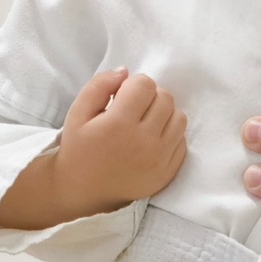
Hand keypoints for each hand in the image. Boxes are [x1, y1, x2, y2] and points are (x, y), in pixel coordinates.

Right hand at [0, 69, 186, 228]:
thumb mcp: (77, 112)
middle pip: (165, 98)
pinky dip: (170, 135)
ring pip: (179, 117)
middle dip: (150, 97)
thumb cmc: (79, 148)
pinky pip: (182, 140)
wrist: (83, 190)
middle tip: (133, 110)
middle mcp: (143, 141)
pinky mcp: (168, 172)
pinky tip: (151, 140)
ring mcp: (159, 158)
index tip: (122, 97)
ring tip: (144, 123)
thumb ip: (99, 85)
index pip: (145, 85)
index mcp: (118, 124)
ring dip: (164, 114)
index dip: (134, 85)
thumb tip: (126, 71)